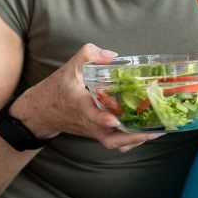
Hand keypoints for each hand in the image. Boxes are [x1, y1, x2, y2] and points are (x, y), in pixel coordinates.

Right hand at [11, 43, 162, 151]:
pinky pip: (113, 142)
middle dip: (131, 138)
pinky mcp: (95, 133)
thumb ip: (89, 54)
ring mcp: (92, 130)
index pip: (90, 115)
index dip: (102, 119)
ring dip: (134, 141)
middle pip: (108, 138)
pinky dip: (128, 141)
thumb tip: (113, 55)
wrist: (42, 110)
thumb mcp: (70, 66)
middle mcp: (87, 121)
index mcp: (79, 104)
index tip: (114, 120)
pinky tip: (143, 132)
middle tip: (152, 131)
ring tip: (155, 131)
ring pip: (113, 143)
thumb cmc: (58, 87)